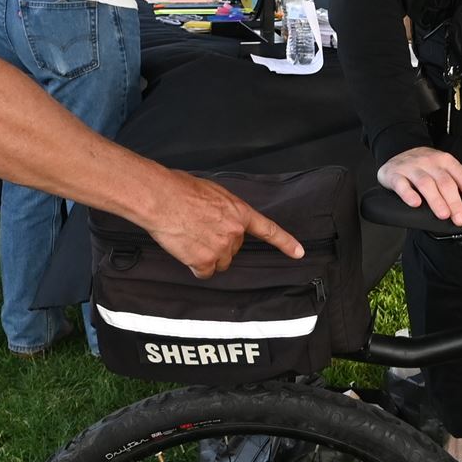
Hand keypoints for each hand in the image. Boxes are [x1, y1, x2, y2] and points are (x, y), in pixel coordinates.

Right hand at [148, 172, 303, 275]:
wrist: (162, 199)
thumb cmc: (180, 189)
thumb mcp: (213, 193)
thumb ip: (224, 209)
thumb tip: (219, 217)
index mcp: (239, 212)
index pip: (268, 230)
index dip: (285, 243)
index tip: (299, 253)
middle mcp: (235, 232)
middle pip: (233, 250)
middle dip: (219, 244)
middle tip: (199, 230)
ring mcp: (221, 248)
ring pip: (220, 263)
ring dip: (207, 256)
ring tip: (190, 238)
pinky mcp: (205, 261)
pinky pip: (204, 272)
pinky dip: (195, 265)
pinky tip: (186, 249)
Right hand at [378, 146, 461, 224]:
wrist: (397, 154)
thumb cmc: (424, 166)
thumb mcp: (443, 168)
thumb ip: (460, 179)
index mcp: (446, 161)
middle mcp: (430, 162)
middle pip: (445, 182)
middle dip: (455, 202)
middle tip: (460, 218)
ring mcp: (412, 167)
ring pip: (426, 183)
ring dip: (436, 200)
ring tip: (443, 215)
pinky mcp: (395, 174)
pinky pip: (402, 184)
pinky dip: (409, 194)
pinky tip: (415, 204)